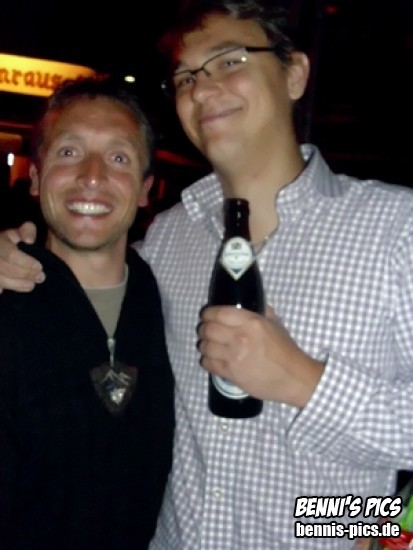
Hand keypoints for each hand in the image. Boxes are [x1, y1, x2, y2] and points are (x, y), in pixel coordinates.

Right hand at [0, 222, 44, 292]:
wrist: (3, 250)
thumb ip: (27, 230)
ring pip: (0, 279)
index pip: (11, 255)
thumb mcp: (21, 232)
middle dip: (24, 274)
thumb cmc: (14, 241)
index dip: (26, 263)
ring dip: (16, 284)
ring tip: (31, 285)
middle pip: (4, 268)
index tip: (40, 267)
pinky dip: (0, 289)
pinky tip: (9, 291)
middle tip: (41, 278)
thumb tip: (29, 240)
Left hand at [197, 305, 323, 407]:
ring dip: (204, 345)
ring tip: (208, 345)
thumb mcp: (276, 324)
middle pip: (208, 329)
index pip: (219, 313)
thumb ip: (260, 311)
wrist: (294, 378)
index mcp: (252, 322)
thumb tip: (246, 302)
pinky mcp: (231, 374)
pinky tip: (212, 359)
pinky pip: (208, 364)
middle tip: (206, 331)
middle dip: (204, 329)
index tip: (207, 315)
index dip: (208, 313)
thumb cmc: (286, 350)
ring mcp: (234, 357)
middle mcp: (240, 337)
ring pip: (205, 346)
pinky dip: (206, 360)